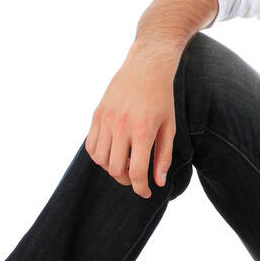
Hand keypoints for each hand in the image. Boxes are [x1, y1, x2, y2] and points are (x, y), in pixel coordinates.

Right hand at [86, 39, 180, 196]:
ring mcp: (106, 120)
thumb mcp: (168, 128)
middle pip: (115, 169)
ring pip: (100, 160)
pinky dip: (99, 156)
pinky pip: (91, 145)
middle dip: (126, 180)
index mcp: (142, 132)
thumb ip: (163, 156)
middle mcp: (121, 127)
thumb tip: (158, 182)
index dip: (140, 188)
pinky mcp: (97, 115)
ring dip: (111, 169)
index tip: (146, 192)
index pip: (135, 172)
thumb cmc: (161, 98)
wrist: (146, 67)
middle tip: (136, 178)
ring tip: (124, 163)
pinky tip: (112, 153)